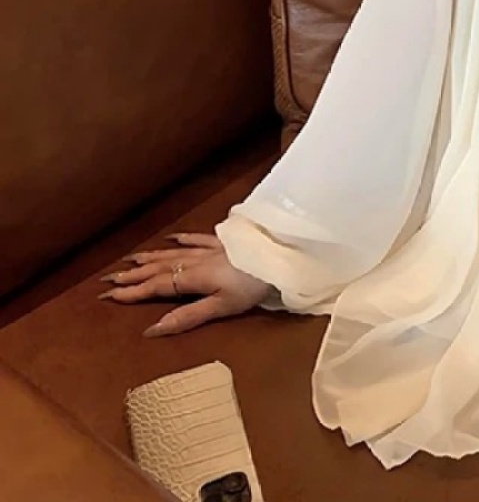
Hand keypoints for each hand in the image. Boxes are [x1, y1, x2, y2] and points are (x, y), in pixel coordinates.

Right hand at [99, 233, 270, 337]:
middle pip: (160, 268)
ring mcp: (211, 249)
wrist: (281, 255)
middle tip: (109, 278)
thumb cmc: (253, 285)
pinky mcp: (226, 241)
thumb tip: (151, 330)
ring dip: (152, 257)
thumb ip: (187, 318)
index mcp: (194, 278)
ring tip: (131, 259)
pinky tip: (173, 238)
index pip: (157, 286)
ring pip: (174, 253)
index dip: (132, 292)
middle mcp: (198, 261)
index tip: (107, 295)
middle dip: (134, 274)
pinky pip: (198, 239)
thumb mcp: (222, 307)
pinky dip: (183, 239)